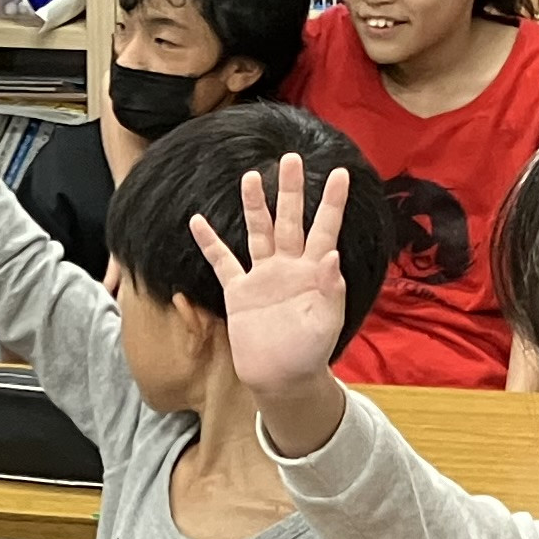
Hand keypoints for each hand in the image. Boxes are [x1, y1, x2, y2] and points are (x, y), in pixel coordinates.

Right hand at [184, 152, 359, 407]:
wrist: (282, 379)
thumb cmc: (310, 353)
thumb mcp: (326, 323)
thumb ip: (329, 289)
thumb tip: (331, 255)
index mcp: (314, 272)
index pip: (325, 229)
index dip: (332, 202)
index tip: (340, 174)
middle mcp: (288, 267)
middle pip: (289, 220)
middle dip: (291, 190)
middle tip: (291, 159)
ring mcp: (262, 277)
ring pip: (257, 232)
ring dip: (254, 205)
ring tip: (251, 177)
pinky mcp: (239, 292)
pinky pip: (222, 263)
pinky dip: (210, 243)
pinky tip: (197, 221)